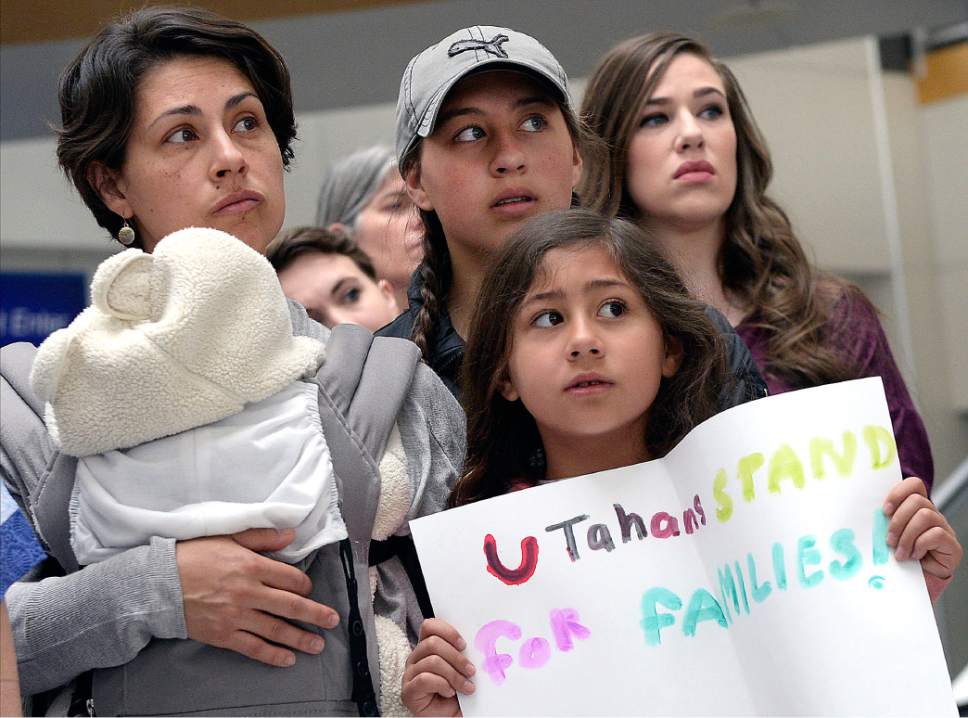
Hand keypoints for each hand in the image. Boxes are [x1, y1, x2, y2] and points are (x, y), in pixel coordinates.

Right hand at [176, 528, 339, 666]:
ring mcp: (236, 616)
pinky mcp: (223, 635)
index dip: (304, 585)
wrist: (158, 584)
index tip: (309, 589)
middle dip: (315, 614)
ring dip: (300, 638)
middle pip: (291, 605)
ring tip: (317, 645)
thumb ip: (262, 537)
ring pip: (276, 629)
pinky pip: (253, 647)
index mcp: (252, 566)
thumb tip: (290, 534)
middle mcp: (248, 592)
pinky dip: (272, 654)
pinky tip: (287, 659)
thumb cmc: (193, 556)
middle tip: (333, 620)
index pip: (290, 578)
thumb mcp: (229, 537)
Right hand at [401, 618, 474, 716]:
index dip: (447, 632)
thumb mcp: (461, 669)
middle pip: (432, 643)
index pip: (429, 626)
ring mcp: (410, 673)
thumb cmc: (455, 692)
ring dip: (454, 675)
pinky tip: (449, 692)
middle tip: (471, 671)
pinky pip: (425, 679)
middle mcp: (415, 657)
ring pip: (432, 661)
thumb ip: (463, 654)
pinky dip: (442, 685)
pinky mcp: (408, 690)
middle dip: (456, 657)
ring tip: (466, 687)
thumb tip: (476, 645)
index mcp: (426, 647)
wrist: (448, 715)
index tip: (464, 645)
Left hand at [884, 477, 961, 598]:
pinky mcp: (952, 544)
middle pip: (917, 500)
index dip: (898, 493)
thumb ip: (884, 521)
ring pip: (925, 516)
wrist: (917, 580)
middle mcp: (933, 514)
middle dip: (898, 521)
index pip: (914, 485)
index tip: (884, 511)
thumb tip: (867, 514)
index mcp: (917, 507)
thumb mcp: (889, 534)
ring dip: (907, 536)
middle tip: (889, 540)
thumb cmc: (900, 554)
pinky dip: (920, 545)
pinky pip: (936, 534)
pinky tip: (915, 555)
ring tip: (900, 552)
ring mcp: (944, 528)